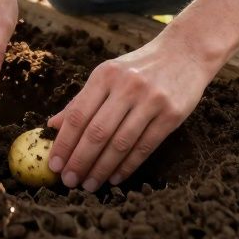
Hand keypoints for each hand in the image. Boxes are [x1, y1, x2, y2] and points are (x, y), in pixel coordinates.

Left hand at [46, 28, 218, 190]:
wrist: (185, 53)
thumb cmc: (139, 67)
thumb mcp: (108, 75)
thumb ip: (82, 100)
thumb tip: (53, 125)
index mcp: (105, 75)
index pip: (78, 115)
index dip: (64, 143)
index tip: (53, 164)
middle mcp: (127, 86)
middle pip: (97, 132)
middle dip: (80, 161)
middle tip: (69, 181)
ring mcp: (151, 100)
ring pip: (120, 143)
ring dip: (101, 169)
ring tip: (89, 185)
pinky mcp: (171, 114)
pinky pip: (145, 146)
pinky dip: (127, 166)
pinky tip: (115, 178)